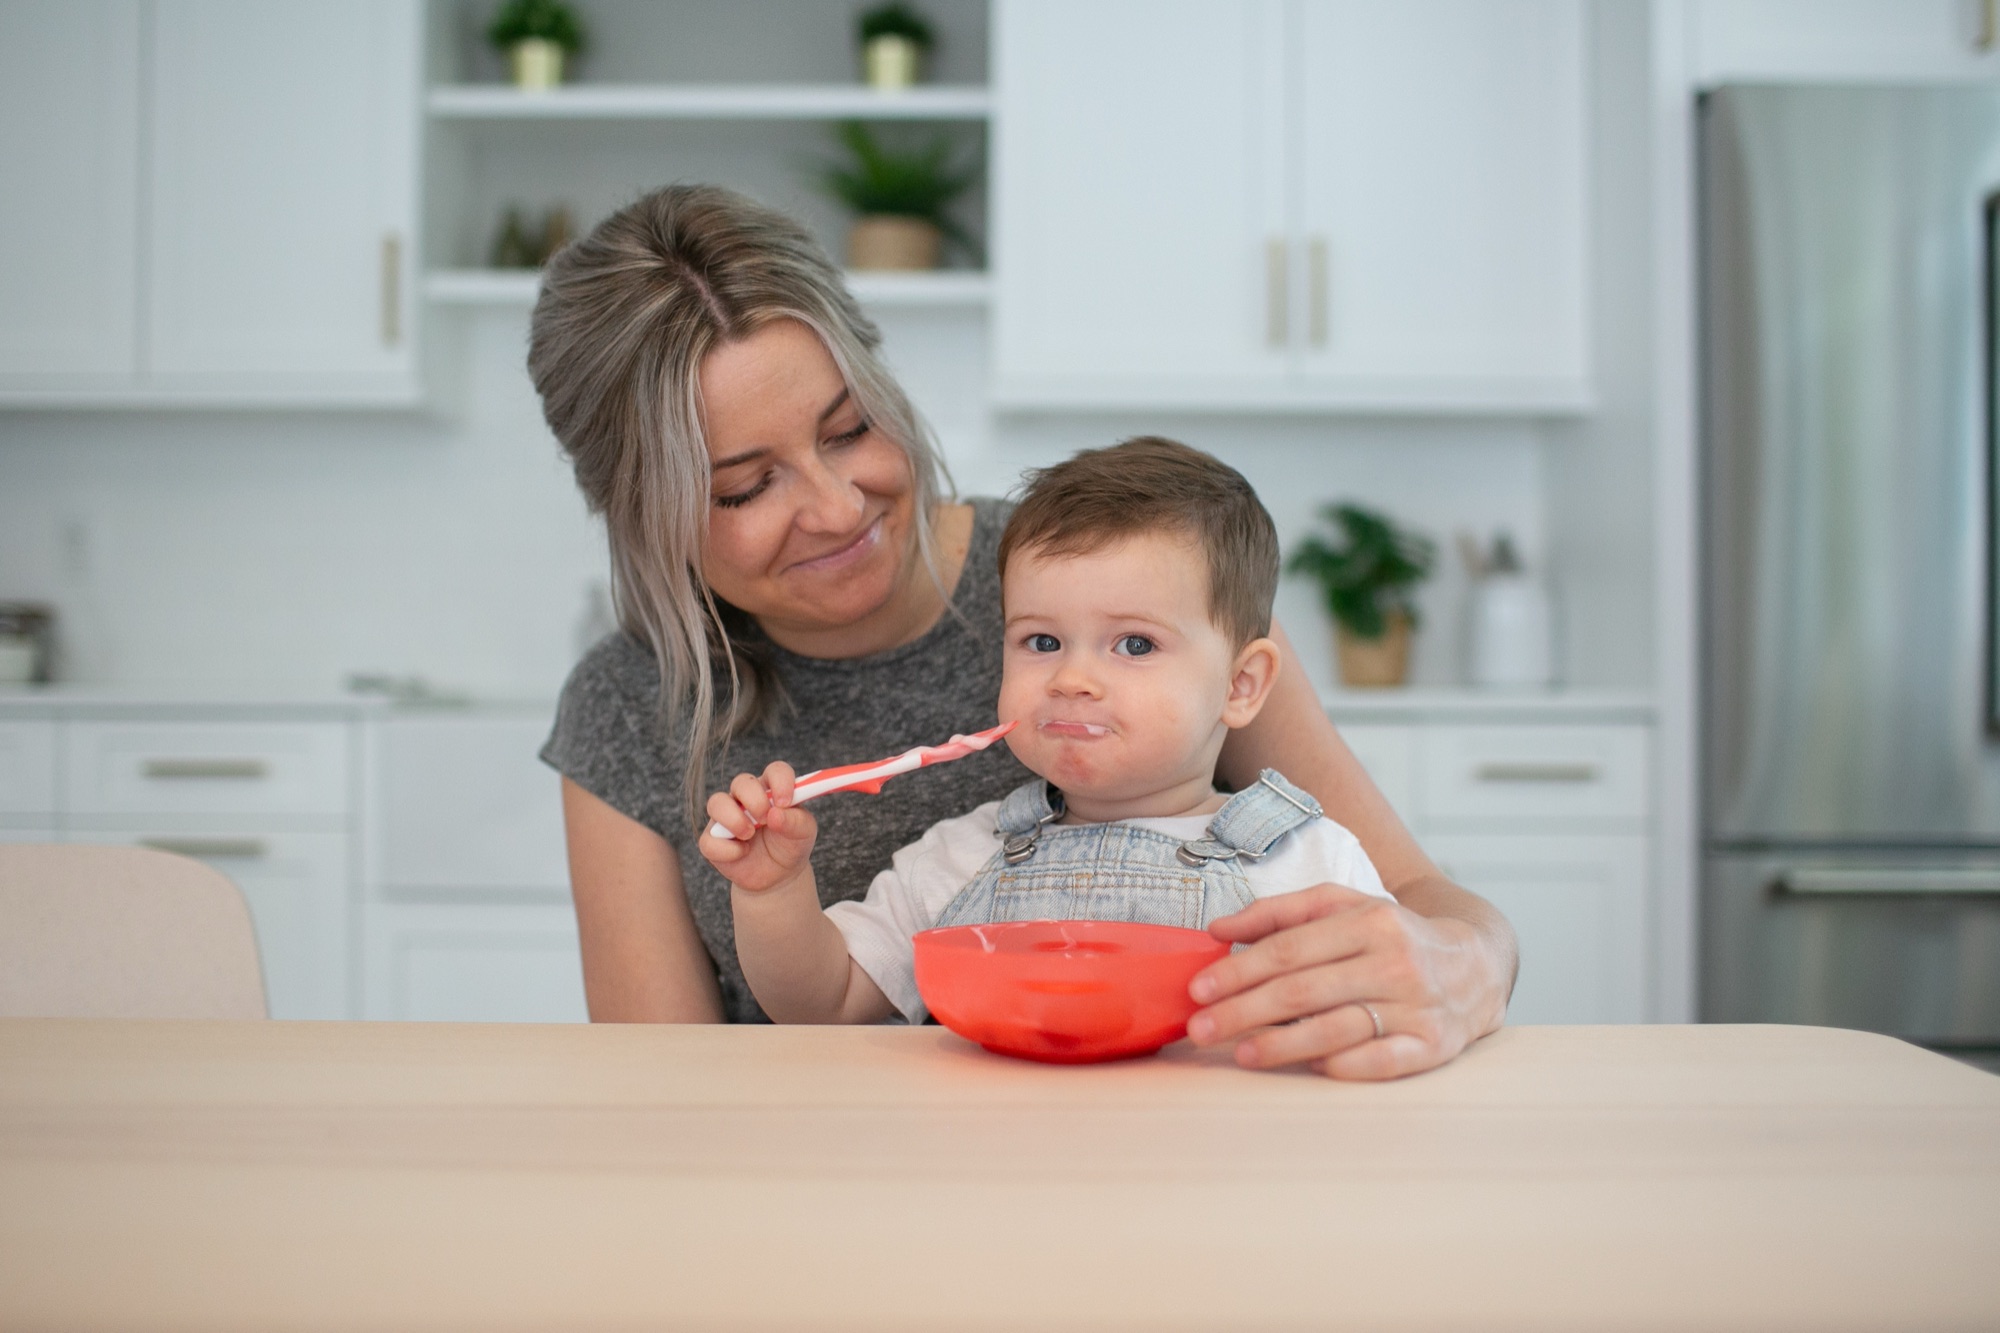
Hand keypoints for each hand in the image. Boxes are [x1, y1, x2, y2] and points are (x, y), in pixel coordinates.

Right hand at [696, 762, 817, 893]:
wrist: (779, 875)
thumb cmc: (790, 845)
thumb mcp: (803, 833)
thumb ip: (796, 821)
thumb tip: (776, 814)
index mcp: (771, 789)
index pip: (775, 771)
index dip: (780, 782)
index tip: (785, 801)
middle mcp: (745, 798)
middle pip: (741, 782)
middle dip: (755, 800)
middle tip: (766, 820)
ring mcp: (726, 817)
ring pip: (716, 803)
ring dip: (734, 819)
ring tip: (749, 835)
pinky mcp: (713, 841)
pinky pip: (708, 840)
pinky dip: (726, 849)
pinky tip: (742, 853)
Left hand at [1185, 881, 1507, 1078]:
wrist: (1477, 965)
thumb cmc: (1393, 935)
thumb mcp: (1343, 906)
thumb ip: (1279, 912)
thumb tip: (1217, 928)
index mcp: (1370, 921)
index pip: (1290, 950)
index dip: (1239, 971)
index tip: (1199, 989)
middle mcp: (1395, 961)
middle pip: (1305, 991)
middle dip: (1244, 1011)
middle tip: (1200, 1028)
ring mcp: (1416, 1006)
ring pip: (1337, 1028)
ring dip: (1282, 1045)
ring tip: (1239, 1053)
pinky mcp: (1433, 1045)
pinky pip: (1381, 1061)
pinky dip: (1343, 1067)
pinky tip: (1308, 1069)